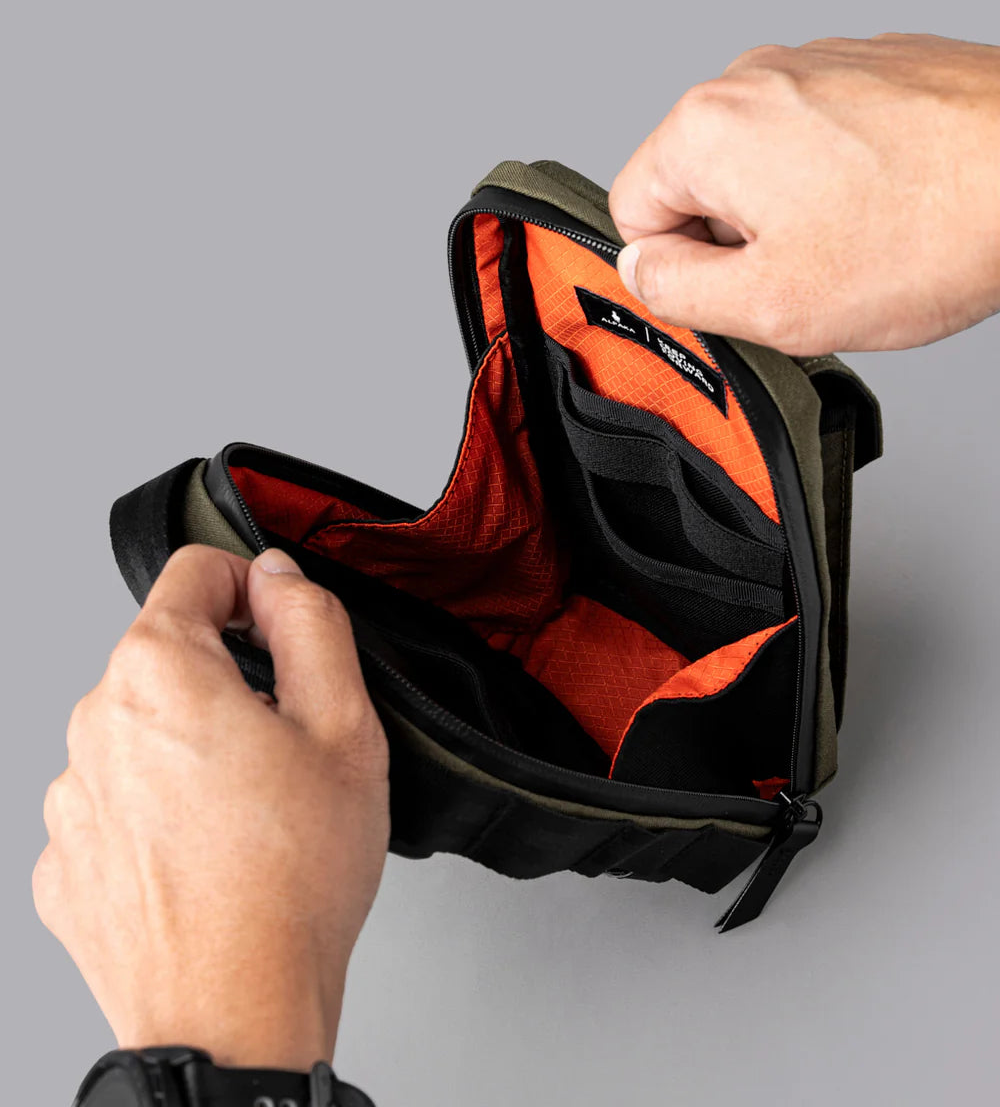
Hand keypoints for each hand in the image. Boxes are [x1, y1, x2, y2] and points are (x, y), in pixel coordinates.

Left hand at [33, 545, 389, 1071]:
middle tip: (287, 746)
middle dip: (229, 679)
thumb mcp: (344, 727)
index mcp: (159, 673)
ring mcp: (74, 798)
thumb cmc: (292, 882)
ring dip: (194, 747)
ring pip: (145, 731)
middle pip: (169, 656)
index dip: (254, 589)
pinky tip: (210, 854)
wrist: (234, 1015)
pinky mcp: (68, 860)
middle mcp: (96, 724)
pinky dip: (162, 810)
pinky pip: (121, 801)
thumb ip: (312, 623)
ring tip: (251, 813)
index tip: (282, 632)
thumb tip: (278, 577)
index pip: (196, 571)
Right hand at [609, 32, 999, 354]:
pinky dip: (842, 184)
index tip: (734, 289)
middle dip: (737, 240)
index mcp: (707, 129)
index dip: (677, 270)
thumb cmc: (928, 233)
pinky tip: (889, 211)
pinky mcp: (873, 69)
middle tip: (805, 274)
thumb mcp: (769, 305)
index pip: (633, 213)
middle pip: (697, 185)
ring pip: (762, 166)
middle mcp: (754, 78)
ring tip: (858, 242)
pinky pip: (821, 142)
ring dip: (792, 216)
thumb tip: (645, 269)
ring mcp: (818, 66)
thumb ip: (676, 292)